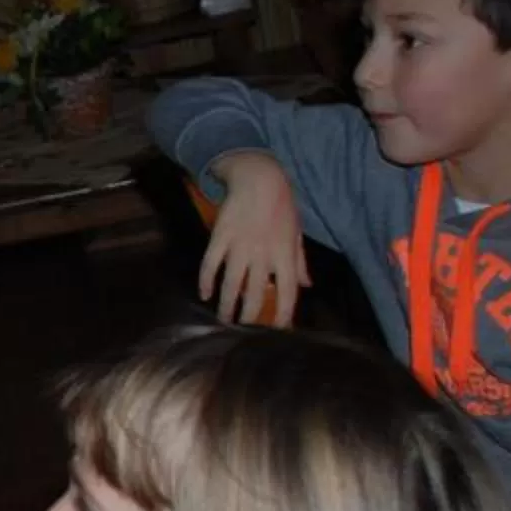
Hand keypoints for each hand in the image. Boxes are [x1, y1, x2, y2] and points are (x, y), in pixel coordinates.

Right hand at [198, 153, 307, 326]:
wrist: (259, 179)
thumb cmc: (282, 206)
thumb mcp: (296, 233)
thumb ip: (300, 262)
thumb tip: (306, 285)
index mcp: (285, 254)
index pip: (287, 291)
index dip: (283, 313)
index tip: (278, 330)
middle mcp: (263, 254)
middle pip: (255, 293)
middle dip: (249, 317)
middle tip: (243, 331)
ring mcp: (239, 246)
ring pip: (231, 284)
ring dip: (227, 305)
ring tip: (223, 320)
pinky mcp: (220, 237)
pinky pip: (210, 264)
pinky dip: (206, 281)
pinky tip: (204, 294)